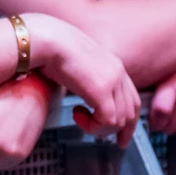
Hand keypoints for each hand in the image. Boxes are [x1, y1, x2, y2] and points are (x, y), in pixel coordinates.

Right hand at [23, 13, 139, 141]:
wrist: (43, 39)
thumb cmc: (49, 48)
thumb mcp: (75, 64)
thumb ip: (86, 78)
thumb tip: (84, 95)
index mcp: (113, 65)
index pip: (132, 99)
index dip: (128, 121)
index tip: (120, 135)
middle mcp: (117, 72)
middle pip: (130, 113)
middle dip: (117, 130)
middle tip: (98, 135)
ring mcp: (111, 80)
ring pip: (119, 120)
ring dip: (98, 127)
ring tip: (79, 119)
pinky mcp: (101, 90)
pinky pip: (107, 121)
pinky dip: (92, 126)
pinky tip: (76, 114)